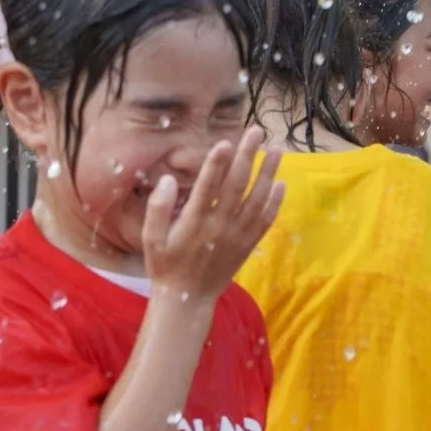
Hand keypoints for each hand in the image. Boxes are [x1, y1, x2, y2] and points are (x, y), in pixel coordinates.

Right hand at [141, 127, 282, 301]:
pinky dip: (274, 203)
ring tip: (276, 150)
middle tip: (256, 131)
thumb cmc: (165, 265)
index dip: (216, 164)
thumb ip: (158, 208)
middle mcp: (219, 227)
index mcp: (194, 222)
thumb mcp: (150, 238)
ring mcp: (237, 236)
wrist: (187, 299)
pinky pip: (264, 221)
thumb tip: (169, 180)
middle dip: (247, 156)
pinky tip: (281, 184)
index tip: (225, 142)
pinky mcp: (247, 245)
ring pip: (256, 200)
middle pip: (236, 185)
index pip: (208, 187)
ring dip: (268, 173)